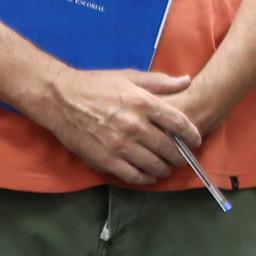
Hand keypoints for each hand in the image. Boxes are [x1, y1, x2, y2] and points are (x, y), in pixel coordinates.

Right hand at [29, 68, 200, 185]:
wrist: (60, 98)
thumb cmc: (95, 85)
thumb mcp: (129, 77)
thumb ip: (159, 82)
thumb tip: (186, 81)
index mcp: (143, 102)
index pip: (178, 123)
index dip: (191, 135)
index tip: (195, 141)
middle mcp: (134, 125)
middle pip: (168, 148)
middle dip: (179, 156)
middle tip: (182, 158)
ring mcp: (120, 144)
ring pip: (153, 164)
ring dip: (164, 169)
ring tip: (166, 168)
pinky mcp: (105, 159)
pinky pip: (133, 175)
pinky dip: (145, 178)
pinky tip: (149, 176)